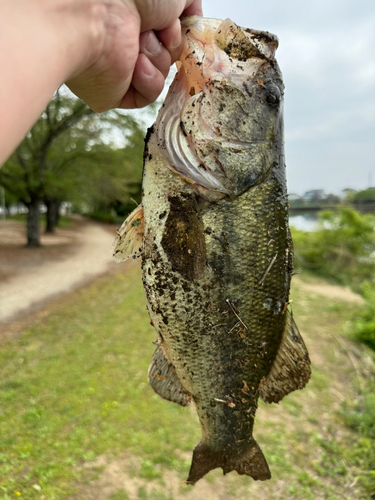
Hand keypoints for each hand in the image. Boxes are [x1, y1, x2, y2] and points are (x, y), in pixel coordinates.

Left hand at [66, 0, 202, 111]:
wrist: (97, 16)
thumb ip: (188, 5)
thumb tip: (192, 19)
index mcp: (133, 16)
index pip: (167, 32)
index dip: (176, 31)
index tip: (177, 23)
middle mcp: (125, 40)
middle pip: (167, 53)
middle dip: (168, 41)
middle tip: (154, 28)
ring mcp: (119, 68)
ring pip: (161, 73)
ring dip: (158, 57)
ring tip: (139, 41)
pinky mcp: (115, 93)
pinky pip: (149, 94)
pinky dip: (149, 78)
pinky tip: (136, 63)